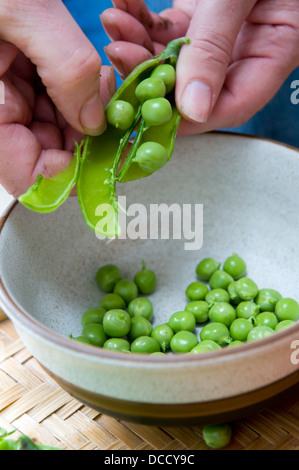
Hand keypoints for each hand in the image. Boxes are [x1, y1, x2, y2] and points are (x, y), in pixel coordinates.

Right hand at [0, 0, 115, 197]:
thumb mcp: (24, 12)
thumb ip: (65, 69)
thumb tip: (95, 123)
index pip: (27, 176)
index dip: (66, 176)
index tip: (102, 155)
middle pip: (49, 155)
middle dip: (88, 140)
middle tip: (119, 117)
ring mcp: (10, 99)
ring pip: (58, 131)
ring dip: (88, 116)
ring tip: (104, 86)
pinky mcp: (21, 82)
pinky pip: (56, 105)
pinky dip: (80, 95)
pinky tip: (92, 76)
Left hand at [101, 0, 298, 134]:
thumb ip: (215, 45)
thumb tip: (194, 109)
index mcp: (274, 51)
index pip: (231, 105)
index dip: (188, 117)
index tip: (148, 108)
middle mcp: (247, 50)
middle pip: (195, 86)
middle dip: (151, 75)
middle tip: (119, 53)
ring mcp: (222, 35)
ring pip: (175, 59)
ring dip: (138, 44)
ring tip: (113, 21)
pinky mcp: (202, 17)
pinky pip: (168, 29)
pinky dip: (142, 19)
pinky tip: (122, 4)